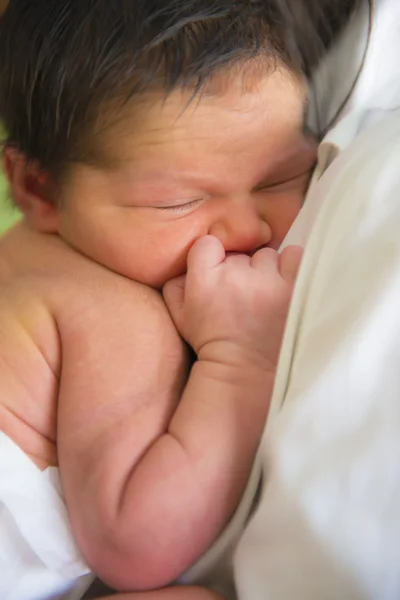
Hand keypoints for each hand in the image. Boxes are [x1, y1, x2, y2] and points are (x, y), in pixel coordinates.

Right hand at [163, 236, 301, 370]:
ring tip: (265, 294)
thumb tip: (188, 260)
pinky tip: (284, 287)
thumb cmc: (211, 342)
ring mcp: (268, 281)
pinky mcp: (293, 288)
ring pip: (268, 256)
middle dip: (242, 269)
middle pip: (241, 252)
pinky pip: (294, 257)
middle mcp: (236, 275)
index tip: (218, 273)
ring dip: (266, 271)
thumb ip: (175, 284)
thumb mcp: (180, 316)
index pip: (208, 243)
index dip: (213, 257)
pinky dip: (291, 268)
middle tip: (243, 294)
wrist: (245, 371)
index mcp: (205, 278)